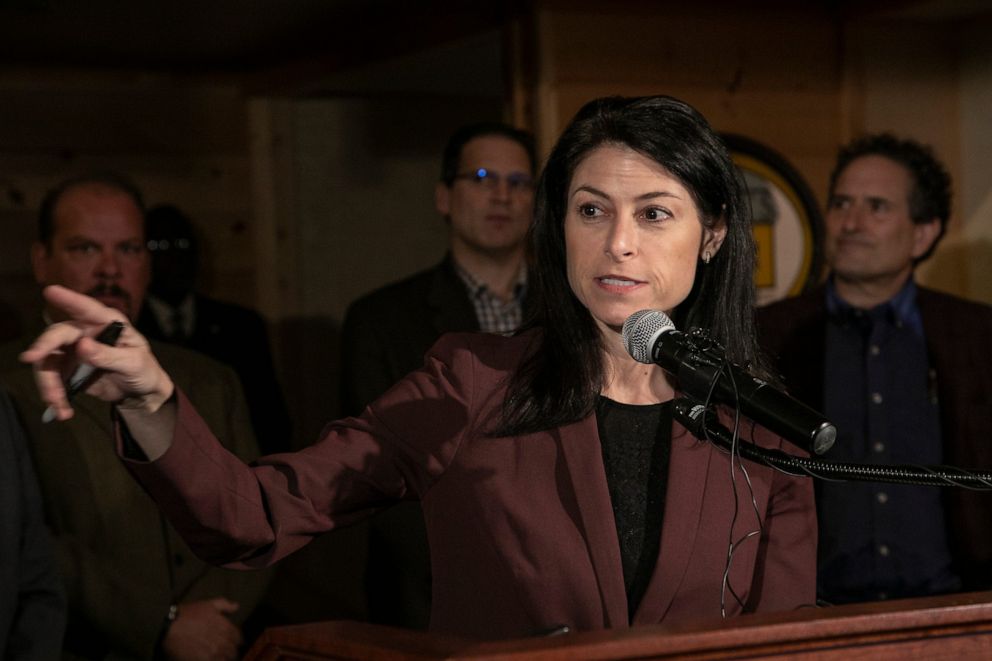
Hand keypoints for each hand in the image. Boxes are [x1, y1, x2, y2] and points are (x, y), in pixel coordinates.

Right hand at [19, 285, 173, 421]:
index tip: (51, 291)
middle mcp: (86, 332)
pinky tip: (62, 411)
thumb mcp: (134, 363)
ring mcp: (74, 351)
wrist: (140, 393)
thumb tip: (82, 345)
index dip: (69, 299)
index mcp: (108, 323)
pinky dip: (53, 395)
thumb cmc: (144, 370)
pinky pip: (51, 379)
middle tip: (30, 358)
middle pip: (57, 336)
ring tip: (57, 403)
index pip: (87, 308)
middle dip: (42, 348)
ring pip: (48, 361)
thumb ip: (109, 355)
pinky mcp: (68, 369)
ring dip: (48, 383)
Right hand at [161, 598, 242, 660]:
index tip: (232, 642)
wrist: (169, 627)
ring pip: (226, 659)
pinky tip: (210, 659)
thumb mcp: (208, 604)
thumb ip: (225, 605)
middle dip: (230, 651)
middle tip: (225, 652)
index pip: (238, 638)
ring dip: (224, 658)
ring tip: (218, 656)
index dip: (236, 640)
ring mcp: (213, 653)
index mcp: (226, 627)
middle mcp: (222, 641)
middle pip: (233, 651)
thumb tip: (236, 606)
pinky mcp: (203, 660)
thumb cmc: (188, 614)